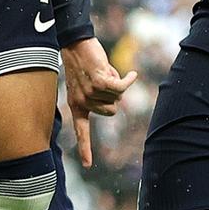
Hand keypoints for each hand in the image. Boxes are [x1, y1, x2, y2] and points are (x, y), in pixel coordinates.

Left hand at [61, 38, 136, 167]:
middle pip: (112, 111)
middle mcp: (82, 102)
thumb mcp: (85, 83)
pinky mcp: (100, 82)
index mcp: (76, 105)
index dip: (85, 148)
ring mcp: (90, 93)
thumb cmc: (82, 62)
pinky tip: (132, 75)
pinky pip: (121, 87)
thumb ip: (97, 97)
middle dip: (114, 96)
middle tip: (104, 79)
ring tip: (103, 70)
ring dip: (116, 83)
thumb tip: (116, 104)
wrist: (75, 43)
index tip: (88, 166)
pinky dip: (128, 80)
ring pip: (117, 97)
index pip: (81, 131)